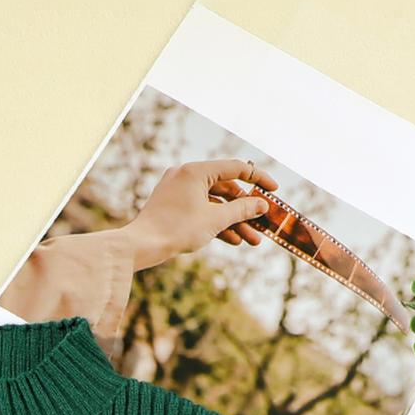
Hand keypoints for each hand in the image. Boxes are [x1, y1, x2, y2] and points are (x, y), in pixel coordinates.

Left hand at [123, 159, 279, 271]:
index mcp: (196, 170)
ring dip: (233, 221)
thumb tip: (262, 205)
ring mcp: (178, 191)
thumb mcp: (215, 220)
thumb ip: (242, 210)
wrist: (141, 246)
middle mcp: (186, 175)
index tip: (274, 190)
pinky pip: (200, 211)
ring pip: (214, 203)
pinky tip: (233, 240)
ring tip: (253, 240)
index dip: (258, 179)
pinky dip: (215, 223)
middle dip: (246, 210)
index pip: (236, 168)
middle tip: (264, 222)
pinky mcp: (172, 206)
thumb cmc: (176, 230)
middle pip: (225, 189)